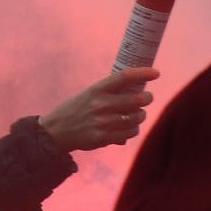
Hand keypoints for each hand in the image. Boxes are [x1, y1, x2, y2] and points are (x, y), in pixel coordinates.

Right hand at [39, 67, 158, 151]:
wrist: (55, 131)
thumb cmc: (75, 110)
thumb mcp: (88, 95)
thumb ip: (109, 93)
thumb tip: (137, 91)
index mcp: (96, 90)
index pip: (124, 77)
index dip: (142, 73)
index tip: (156, 73)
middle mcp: (101, 104)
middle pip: (137, 99)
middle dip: (146, 98)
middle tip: (146, 98)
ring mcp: (103, 121)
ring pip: (137, 117)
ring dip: (140, 115)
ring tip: (135, 115)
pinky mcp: (104, 137)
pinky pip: (131, 132)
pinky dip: (133, 129)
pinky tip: (127, 127)